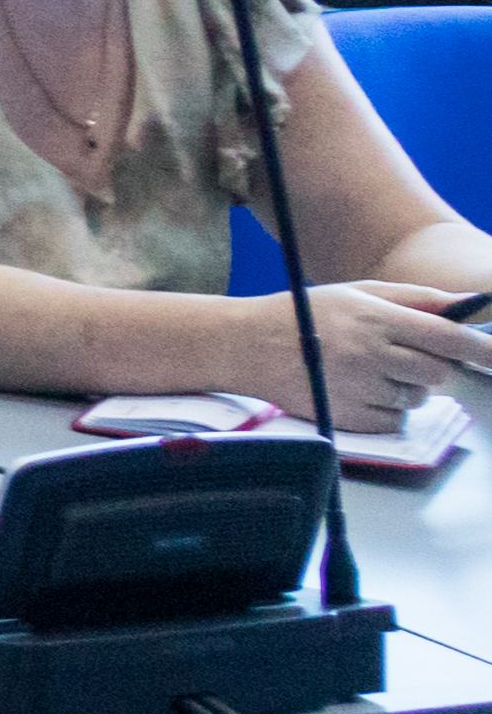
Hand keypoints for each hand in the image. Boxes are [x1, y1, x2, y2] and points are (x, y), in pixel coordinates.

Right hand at [297, 284, 491, 429]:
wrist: (244, 346)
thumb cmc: (304, 314)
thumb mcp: (356, 293)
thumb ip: (413, 298)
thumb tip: (464, 305)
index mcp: (375, 319)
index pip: (446, 337)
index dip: (481, 348)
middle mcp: (370, 355)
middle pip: (438, 372)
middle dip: (434, 366)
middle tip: (409, 357)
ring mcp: (358, 389)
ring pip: (418, 397)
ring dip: (409, 387)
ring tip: (373, 371)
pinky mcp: (349, 418)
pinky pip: (395, 420)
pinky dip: (389, 408)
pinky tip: (361, 390)